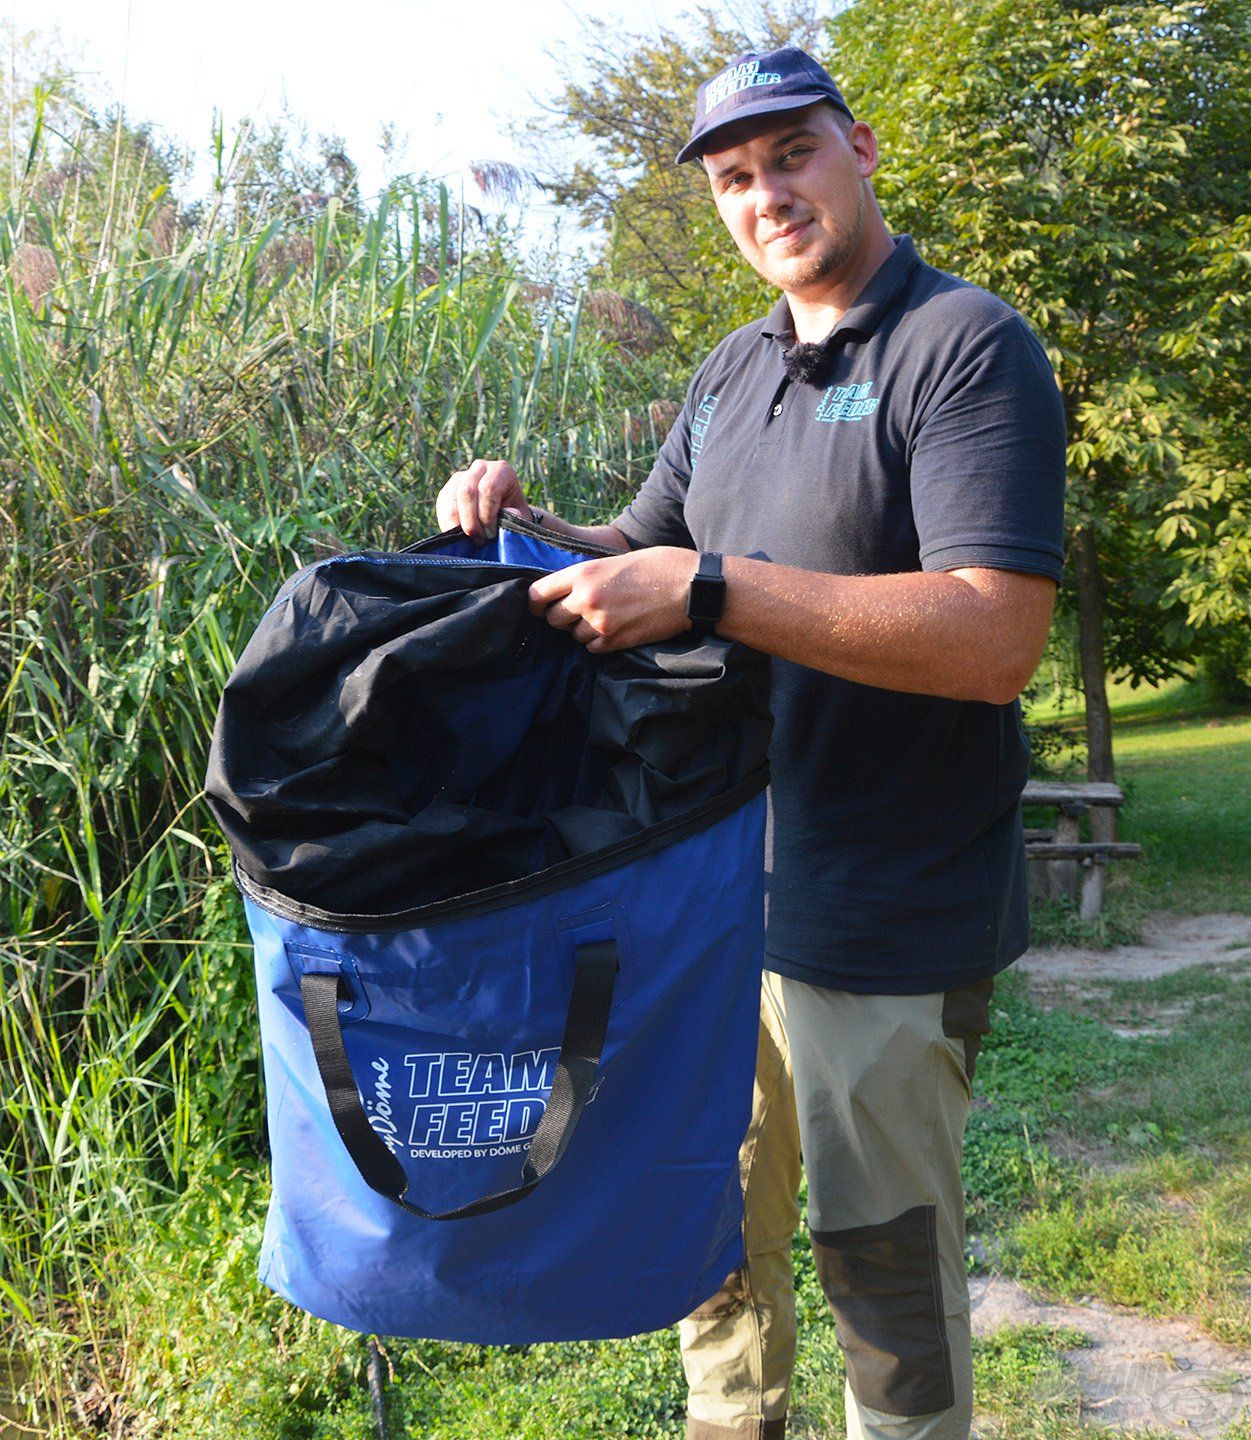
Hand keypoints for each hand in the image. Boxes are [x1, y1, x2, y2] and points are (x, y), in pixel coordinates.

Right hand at [436, 458, 530, 540]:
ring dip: (459, 525)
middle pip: (467, 492)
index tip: (492, 534)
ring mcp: (460, 477)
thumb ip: (518, 517)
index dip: (487, 515)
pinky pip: (442, 507)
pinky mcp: (447, 491)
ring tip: (472, 539)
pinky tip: (460, 536)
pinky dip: (448, 525)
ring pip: (452, 500)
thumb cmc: (513, 515)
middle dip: (472, 522)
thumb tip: (509, 514)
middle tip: (480, 540)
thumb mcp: (522, 518)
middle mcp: (479, 468)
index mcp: (501, 470)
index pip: (488, 488)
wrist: (502, 513)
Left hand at [528, 548, 694, 652]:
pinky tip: (615, 629)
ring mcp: (599, 622)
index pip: (538, 593)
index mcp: (583, 573)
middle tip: (577, 613)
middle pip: (552, 618)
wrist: (689, 588)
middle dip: (561, 617)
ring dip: (582, 630)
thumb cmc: (656, 567)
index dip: (535, 603)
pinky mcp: (614, 641)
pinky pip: (591, 648)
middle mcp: (586, 598)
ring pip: (573, 635)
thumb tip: (564, 591)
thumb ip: (586, 576)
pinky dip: (598, 642)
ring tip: (605, 617)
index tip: (539, 607)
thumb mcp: (613, 561)